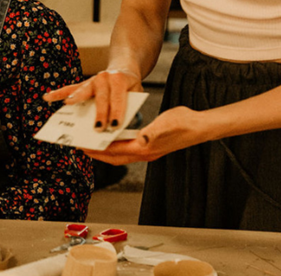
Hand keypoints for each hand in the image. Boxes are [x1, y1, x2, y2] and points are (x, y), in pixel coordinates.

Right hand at [44, 70, 141, 130]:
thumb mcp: (135, 97)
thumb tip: (116, 131)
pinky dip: (58, 93)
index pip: (117, 98)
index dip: (116, 112)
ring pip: (82, 90)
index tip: (114, 126)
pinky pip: (69, 89)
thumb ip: (128, 110)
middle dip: (99, 113)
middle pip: (101, 97)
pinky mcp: (83, 84)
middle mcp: (104, 77)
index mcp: (119, 80)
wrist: (125, 72)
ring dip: (75, 99)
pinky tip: (47, 97)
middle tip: (98, 128)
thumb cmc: (130, 89)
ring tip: (67, 105)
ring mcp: (92, 79)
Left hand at [83, 106, 205, 164]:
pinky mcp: (151, 147)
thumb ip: (152, 133)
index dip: (97, 150)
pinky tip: (111, 137)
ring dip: (105, 150)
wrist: (199, 126)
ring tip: (92, 142)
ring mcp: (148, 151)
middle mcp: (145, 153)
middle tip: (81, 147)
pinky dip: (116, 145)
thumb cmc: (184, 123)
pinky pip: (128, 149)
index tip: (83, 147)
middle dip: (97, 153)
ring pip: (120, 155)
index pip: (115, 152)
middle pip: (114, 157)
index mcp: (145, 148)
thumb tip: (141, 140)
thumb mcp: (166, 124)